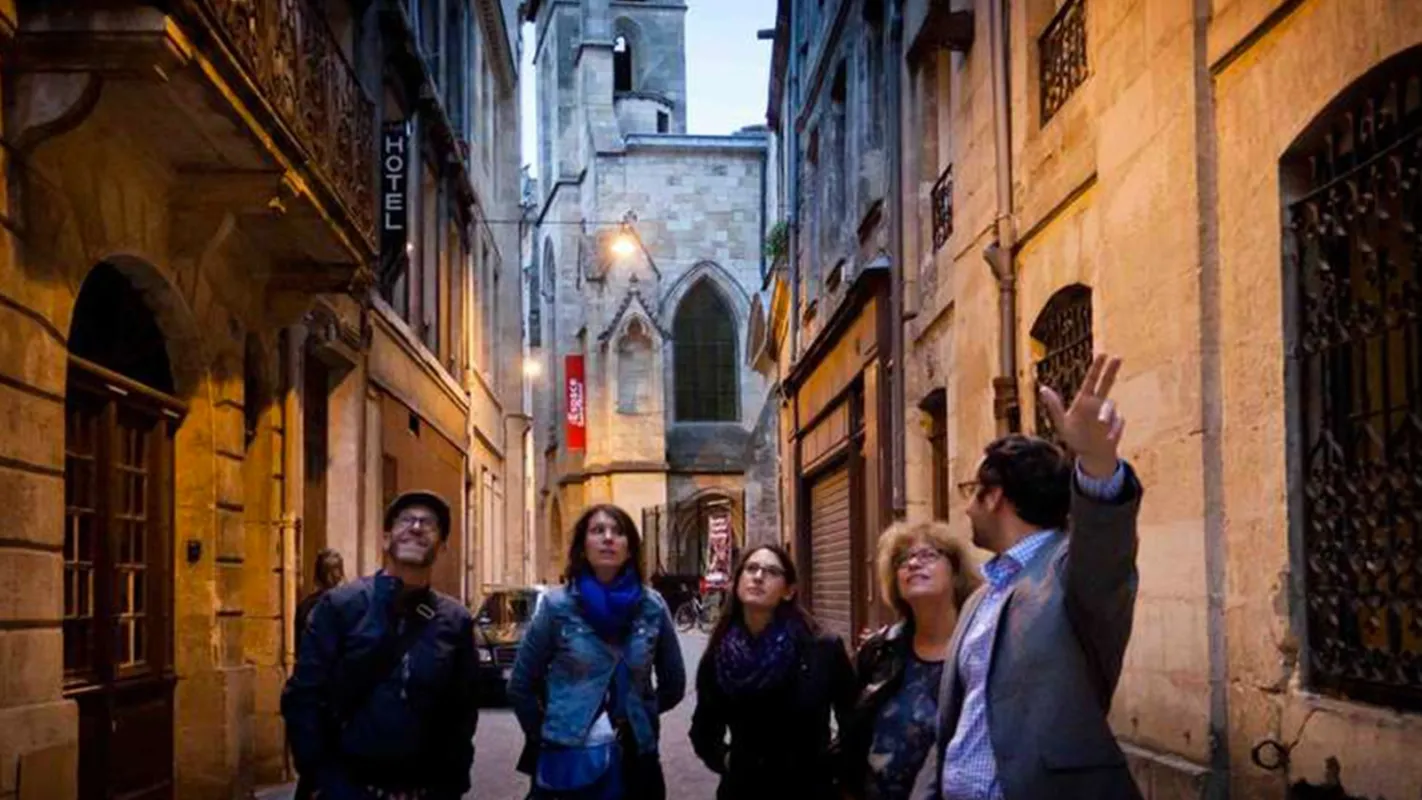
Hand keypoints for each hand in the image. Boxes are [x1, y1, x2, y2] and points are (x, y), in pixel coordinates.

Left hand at [1039, 353, 1124, 477]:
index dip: (1097, 367)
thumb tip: (1043, 388)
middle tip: (1118, 357)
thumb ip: (1054, 407)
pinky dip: (1114, 430)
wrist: (1090, 455)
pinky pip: (1118, 423)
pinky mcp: (1117, 424)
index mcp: (1084, 400)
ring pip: (1111, 406)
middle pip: (1107, 382)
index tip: (1103, 354)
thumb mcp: (1061, 424)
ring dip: (1107, 412)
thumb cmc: (1074, 438)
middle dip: (1111, 370)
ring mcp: (1109, 413)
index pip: (1091, 380)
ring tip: (1101, 423)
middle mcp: (1098, 403)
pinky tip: (1109, 438)